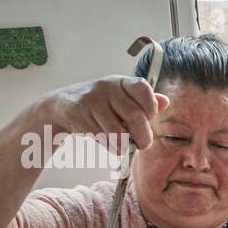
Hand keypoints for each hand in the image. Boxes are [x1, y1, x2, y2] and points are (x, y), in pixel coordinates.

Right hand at [36, 77, 169, 152]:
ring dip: (123, 144)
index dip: (151, 106)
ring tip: (122, 145)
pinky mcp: (81, 113)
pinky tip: (107, 141)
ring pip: (117, 131)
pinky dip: (109, 145)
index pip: (143, 88)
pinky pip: (102, 136)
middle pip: (134, 115)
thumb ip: (144, 102)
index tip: (150, 119)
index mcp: (122, 82)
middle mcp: (108, 87)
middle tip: (143, 144)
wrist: (62, 106)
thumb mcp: (122, 99)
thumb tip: (165, 101)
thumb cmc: (100, 105)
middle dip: (143, 136)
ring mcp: (93, 99)